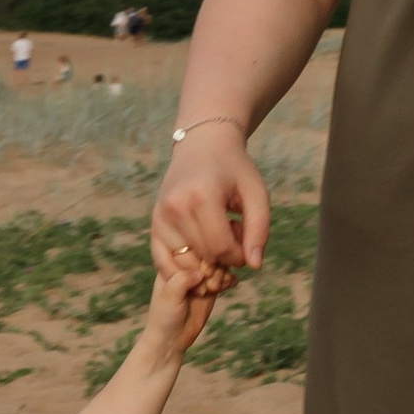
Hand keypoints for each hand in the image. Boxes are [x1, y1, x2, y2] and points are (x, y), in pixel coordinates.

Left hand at [144, 254, 225, 359]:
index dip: (202, 257)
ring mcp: (200, 278)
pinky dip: (230, 280)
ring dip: (224, 273)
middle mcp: (188, 268)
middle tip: (212, 285)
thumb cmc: (164, 317)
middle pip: (209, 255)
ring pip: (219, 265)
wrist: (171, 339)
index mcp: (172, 264)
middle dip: (215, 266)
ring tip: (219, 287)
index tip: (203, 274)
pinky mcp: (211, 290)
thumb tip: (200, 272)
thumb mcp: (169, 297)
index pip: (192, 249)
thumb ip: (182, 281)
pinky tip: (231, 285)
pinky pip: (225, 279)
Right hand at [151, 122, 265, 280]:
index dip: (239, 256)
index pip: (221, 247)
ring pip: (186, 262)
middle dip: (225, 257)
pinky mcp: (154, 222)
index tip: (247, 244)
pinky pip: (163, 261)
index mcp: (202, 196)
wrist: (202, 145)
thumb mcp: (256, 192)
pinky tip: (200, 253)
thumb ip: (259, 228)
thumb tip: (254, 266)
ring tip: (217, 238)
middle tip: (233, 235)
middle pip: (205, 256)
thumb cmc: (234, 169)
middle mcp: (176, 207)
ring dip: (206, 261)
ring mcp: (161, 215)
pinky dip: (182, 267)